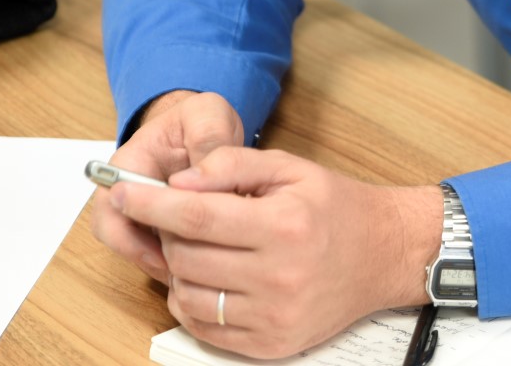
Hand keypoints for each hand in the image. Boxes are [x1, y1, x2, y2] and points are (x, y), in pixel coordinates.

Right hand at [90, 91, 243, 284]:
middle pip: (118, 237)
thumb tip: (198, 175)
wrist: (207, 127)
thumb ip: (207, 137)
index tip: (163, 251)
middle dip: (148, 258)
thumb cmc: (201, 119)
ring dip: (164, 265)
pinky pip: (160, 252)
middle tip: (181, 273)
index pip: (111, 209)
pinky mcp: (163, 225)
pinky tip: (204, 270)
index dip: (130, 237)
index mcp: (130, 163)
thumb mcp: (208, 114)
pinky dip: (179, 264)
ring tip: (197, 276)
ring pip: (139, 250)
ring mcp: (143, 211)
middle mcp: (129, 192)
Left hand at [112, 146, 441, 359]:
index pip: (197, 216)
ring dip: (177, 271)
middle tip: (178, 217)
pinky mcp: (271, 345)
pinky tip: (209, 279)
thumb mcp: (292, 168)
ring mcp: (274, 317)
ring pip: (188, 297)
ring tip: (198, 248)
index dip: (152, 204)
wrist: (386, 254)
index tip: (123, 191)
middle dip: (167, 233)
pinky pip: (206, 329)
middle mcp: (279, 276)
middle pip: (187, 258)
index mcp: (283, 226)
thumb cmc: (338, 208)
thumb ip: (233, 166)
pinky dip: (192, 303)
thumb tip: (180, 181)